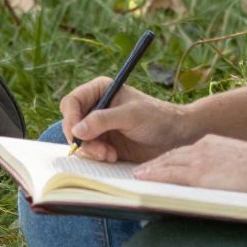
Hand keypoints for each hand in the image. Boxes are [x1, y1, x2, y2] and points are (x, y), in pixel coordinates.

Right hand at [59, 77, 193, 165]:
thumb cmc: (156, 118)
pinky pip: (89, 151)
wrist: (176, 136)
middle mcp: (96, 107)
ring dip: (91, 150)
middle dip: (82, 138)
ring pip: (79, 140)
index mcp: (100, 90)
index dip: (71, 118)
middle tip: (98, 150)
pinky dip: (97, 156)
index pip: (72, 102)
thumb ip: (102, 120)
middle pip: (72, 123)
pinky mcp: (105, 143)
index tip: (78, 135)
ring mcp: (99, 126)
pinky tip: (113, 156)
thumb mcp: (130, 116)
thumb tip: (77, 129)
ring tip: (109, 154)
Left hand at [134, 132, 246, 193]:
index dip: (172, 158)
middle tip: (142, 169)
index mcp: (214, 144)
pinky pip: (169, 174)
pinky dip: (154, 176)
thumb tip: (231, 177)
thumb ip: (232, 167)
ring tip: (138, 175)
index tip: (162, 162)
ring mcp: (199, 160)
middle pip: (172, 155)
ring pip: (167, 163)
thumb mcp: (244, 162)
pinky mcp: (198, 174)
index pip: (186, 151)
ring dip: (151, 169)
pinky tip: (142, 179)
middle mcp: (202, 147)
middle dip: (156, 162)